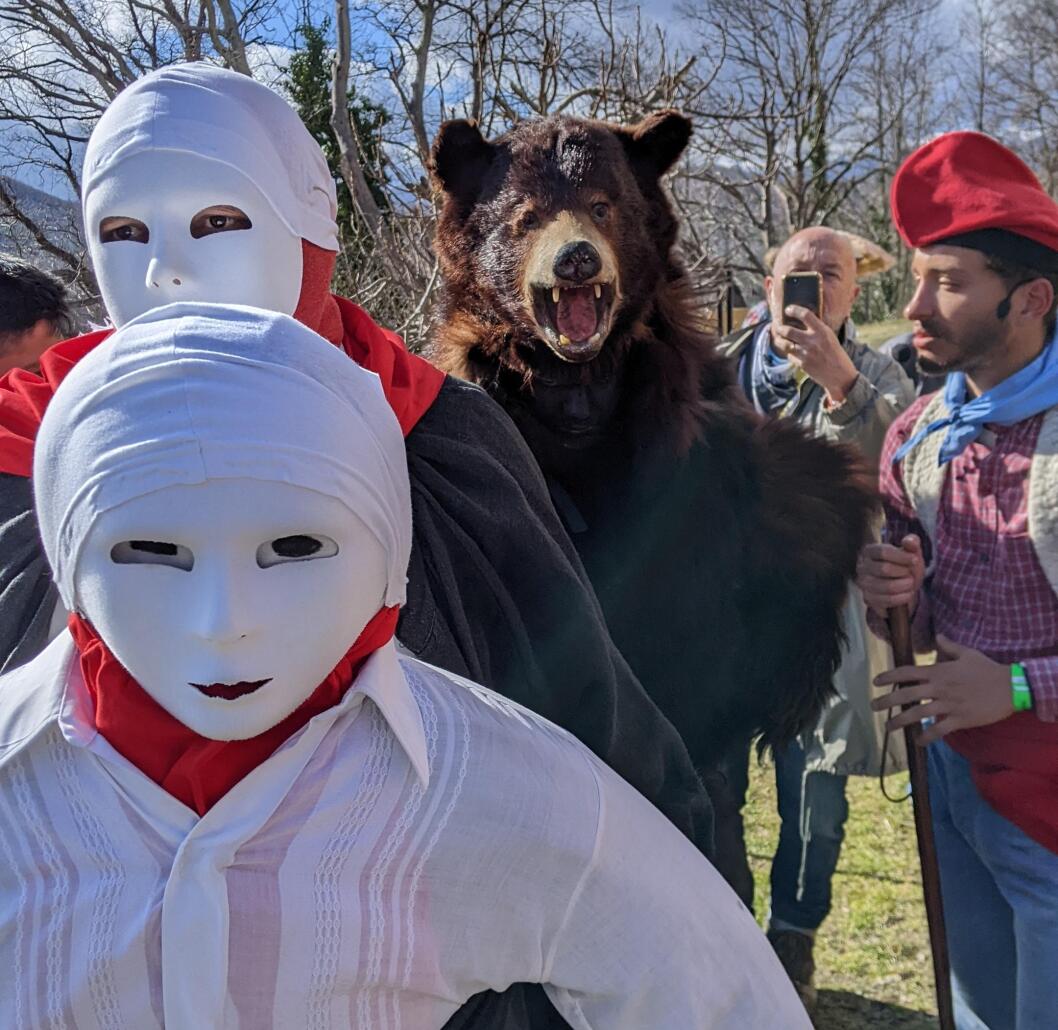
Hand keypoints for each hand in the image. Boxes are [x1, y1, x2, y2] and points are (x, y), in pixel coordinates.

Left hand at [771, 307, 858, 403]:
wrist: (840, 375)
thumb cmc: (836, 354)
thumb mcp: (830, 337)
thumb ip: (817, 329)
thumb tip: (802, 321)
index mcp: (822, 331)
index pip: (805, 315)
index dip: (794, 310)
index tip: (788, 309)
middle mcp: (813, 340)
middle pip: (788, 330)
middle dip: (780, 328)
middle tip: (778, 327)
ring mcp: (806, 353)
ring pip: (785, 344)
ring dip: (779, 341)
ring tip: (779, 339)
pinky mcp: (802, 364)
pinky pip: (790, 356)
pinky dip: (789, 353)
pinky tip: (790, 352)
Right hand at [857, 535, 924, 615]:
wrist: (902, 586)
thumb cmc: (905, 566)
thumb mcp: (911, 552)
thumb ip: (912, 543)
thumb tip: (909, 541)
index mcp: (869, 551)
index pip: (883, 552)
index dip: (902, 556)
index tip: (915, 560)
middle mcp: (862, 566)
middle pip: (884, 569)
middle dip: (903, 572)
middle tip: (911, 574)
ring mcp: (863, 583)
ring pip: (886, 586)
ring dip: (904, 586)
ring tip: (910, 583)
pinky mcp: (868, 598)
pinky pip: (887, 600)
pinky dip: (902, 597)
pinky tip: (907, 594)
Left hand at [871, 635, 1013, 744]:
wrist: (1011, 687)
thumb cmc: (988, 669)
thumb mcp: (968, 653)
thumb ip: (949, 646)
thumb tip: (938, 636)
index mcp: (938, 672)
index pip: (907, 673)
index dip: (889, 676)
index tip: (876, 681)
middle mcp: (939, 688)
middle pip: (906, 694)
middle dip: (887, 700)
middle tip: (873, 706)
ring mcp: (948, 705)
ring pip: (917, 714)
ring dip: (900, 721)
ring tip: (887, 727)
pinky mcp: (959, 719)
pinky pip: (938, 730)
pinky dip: (927, 737)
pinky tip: (917, 742)